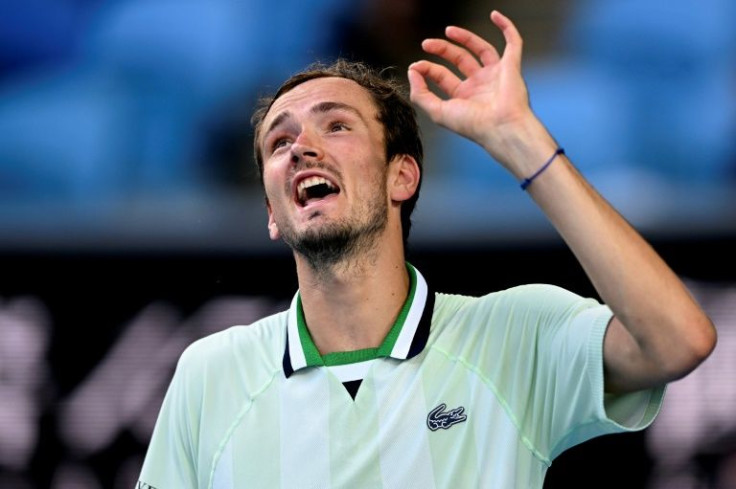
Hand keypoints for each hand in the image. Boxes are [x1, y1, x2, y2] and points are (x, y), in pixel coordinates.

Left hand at [408, 11, 541, 168]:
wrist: (501, 127)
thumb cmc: (472, 124)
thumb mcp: (437, 112)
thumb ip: (420, 94)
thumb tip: (412, 71)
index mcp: (463, 97)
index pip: (443, 76)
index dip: (428, 69)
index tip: (416, 65)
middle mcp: (480, 85)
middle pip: (459, 60)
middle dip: (443, 50)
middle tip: (426, 43)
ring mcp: (496, 74)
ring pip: (480, 49)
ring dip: (465, 37)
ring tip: (448, 30)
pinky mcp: (511, 66)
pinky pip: (513, 42)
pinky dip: (506, 27)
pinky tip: (495, 15)